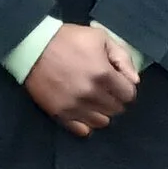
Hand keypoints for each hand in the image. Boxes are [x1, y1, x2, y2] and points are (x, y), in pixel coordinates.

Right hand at [21, 25, 138, 134]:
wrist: (33, 46)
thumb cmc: (68, 39)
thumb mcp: (99, 37)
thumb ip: (122, 57)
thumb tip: (134, 80)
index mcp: (103, 74)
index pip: (129, 95)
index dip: (125, 87)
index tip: (117, 82)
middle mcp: (92, 94)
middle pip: (117, 109)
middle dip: (114, 98)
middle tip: (104, 88)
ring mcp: (76, 106)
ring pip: (102, 122)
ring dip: (102, 111)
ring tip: (93, 98)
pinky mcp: (61, 114)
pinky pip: (83, 130)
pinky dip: (86, 123)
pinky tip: (82, 109)